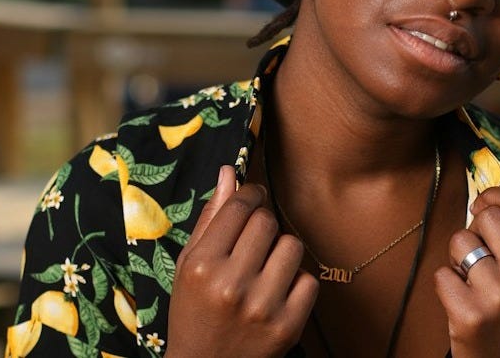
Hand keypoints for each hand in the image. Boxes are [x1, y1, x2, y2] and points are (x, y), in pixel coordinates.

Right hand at [166, 165, 318, 356]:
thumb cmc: (194, 311)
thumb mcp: (189, 264)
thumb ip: (211, 217)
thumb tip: (229, 172)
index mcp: (203, 265)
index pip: (241, 206)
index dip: (251, 194)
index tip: (253, 198)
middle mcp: (231, 285)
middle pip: (268, 221)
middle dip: (264, 223)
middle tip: (255, 239)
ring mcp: (262, 307)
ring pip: (292, 246)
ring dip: (281, 251)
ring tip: (265, 267)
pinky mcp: (288, 326)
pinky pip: (309, 280)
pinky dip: (296, 282)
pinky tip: (277, 292)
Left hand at [434, 179, 499, 357]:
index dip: (493, 195)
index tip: (483, 207)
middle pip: (485, 216)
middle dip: (476, 230)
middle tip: (483, 257)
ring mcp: (499, 297)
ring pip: (459, 242)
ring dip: (459, 259)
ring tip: (475, 283)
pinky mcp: (469, 315)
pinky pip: (442, 274)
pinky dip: (447, 287)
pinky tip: (464, 304)